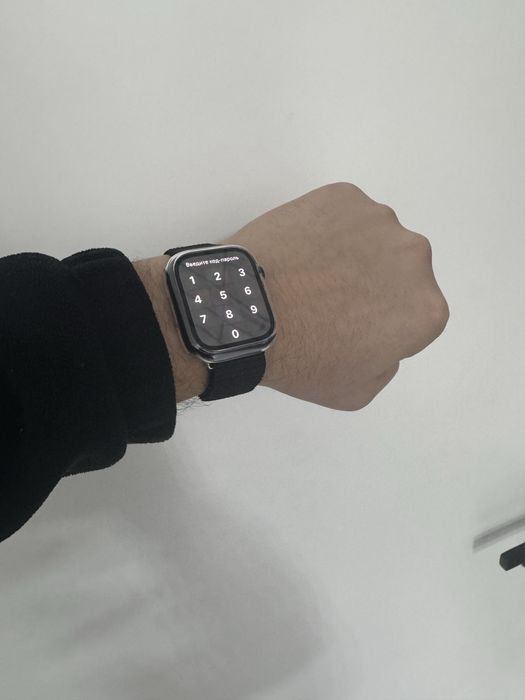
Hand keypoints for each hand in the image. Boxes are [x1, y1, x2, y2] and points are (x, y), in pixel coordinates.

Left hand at [221, 182, 448, 410]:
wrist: (246, 310)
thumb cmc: (301, 358)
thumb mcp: (356, 390)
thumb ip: (387, 362)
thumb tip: (382, 335)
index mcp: (426, 308)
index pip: (415, 315)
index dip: (383, 325)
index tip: (352, 330)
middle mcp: (414, 256)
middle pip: (399, 272)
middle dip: (373, 284)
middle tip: (329, 301)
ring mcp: (378, 219)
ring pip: (372, 239)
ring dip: (350, 253)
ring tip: (307, 275)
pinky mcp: (343, 195)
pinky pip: (341, 215)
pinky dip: (325, 229)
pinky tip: (297, 251)